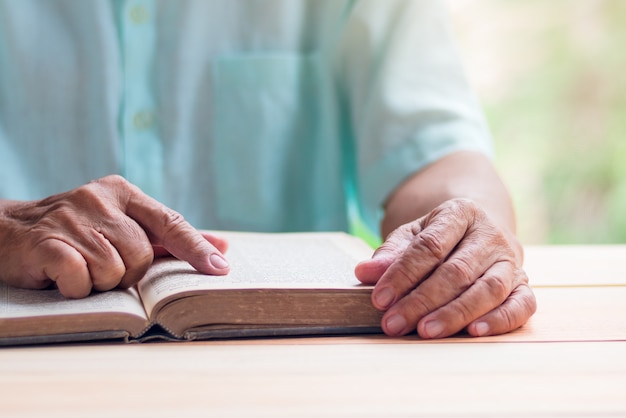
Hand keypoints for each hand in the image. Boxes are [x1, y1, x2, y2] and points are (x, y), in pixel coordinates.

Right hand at [0, 175, 229, 297]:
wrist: (8, 231)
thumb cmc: (78, 232)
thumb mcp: (124, 224)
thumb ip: (170, 236)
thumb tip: (221, 248)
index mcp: (122, 191)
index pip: (170, 221)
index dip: (196, 247)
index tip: (220, 268)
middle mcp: (99, 198)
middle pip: (142, 255)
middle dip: (127, 272)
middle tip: (101, 265)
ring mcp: (72, 218)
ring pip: (114, 270)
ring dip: (99, 281)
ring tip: (80, 267)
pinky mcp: (47, 241)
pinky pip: (81, 279)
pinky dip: (75, 288)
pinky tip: (61, 275)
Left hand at [355, 198, 535, 338]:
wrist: (481, 227)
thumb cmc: (440, 236)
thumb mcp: (412, 234)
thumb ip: (389, 254)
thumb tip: (364, 273)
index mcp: (460, 213)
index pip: (429, 246)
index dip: (403, 274)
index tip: (379, 299)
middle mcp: (490, 235)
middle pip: (457, 271)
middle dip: (422, 301)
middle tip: (394, 323)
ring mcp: (511, 260)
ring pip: (489, 289)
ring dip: (456, 314)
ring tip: (426, 332)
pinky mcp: (524, 284)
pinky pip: (521, 305)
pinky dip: (500, 320)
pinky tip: (474, 333)